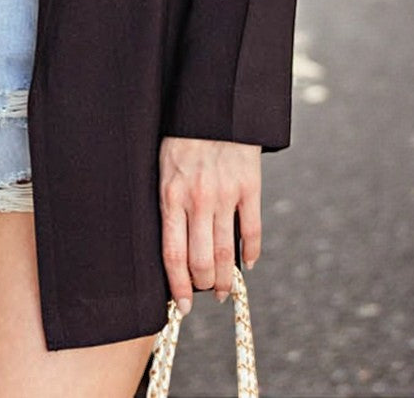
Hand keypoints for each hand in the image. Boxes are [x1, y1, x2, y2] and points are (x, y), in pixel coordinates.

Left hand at [159, 136, 260, 313]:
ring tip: (223, 291)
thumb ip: (167, 202)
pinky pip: (251, 230)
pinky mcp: (249, 187)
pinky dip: (251, 253)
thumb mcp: (162, 167)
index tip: (180, 307)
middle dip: (202, 286)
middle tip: (205, 296)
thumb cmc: (180, 137)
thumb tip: (171, 243)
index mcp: (171, 196)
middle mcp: (198, 199)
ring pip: (226, 253)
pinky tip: (247, 265)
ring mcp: (225, 194)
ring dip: (225, 279)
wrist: (211, 105)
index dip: (177, 286)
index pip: (172, 254)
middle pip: (201, 261)